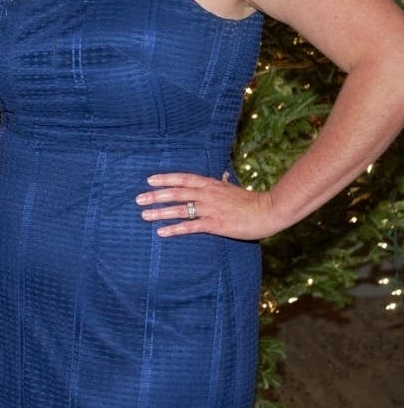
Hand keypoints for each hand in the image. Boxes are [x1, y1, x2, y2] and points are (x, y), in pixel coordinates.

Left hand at [135, 172, 282, 240]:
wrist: (268, 211)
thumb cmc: (250, 201)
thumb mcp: (232, 188)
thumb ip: (221, 183)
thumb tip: (219, 176)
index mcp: (211, 184)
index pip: (183, 178)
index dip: (165, 179)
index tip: (149, 180)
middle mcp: (207, 194)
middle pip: (176, 193)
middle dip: (155, 195)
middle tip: (138, 199)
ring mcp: (210, 209)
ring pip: (180, 209)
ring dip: (160, 212)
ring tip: (144, 215)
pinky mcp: (215, 224)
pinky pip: (190, 226)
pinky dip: (174, 229)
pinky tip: (162, 232)